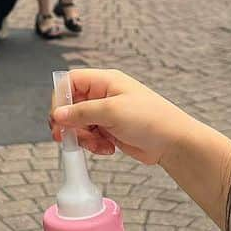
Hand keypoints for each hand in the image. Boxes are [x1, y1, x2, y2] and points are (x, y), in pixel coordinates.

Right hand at [50, 68, 190, 163]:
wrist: (173, 143)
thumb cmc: (151, 119)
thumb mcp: (112, 112)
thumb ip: (81, 112)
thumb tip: (58, 114)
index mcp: (105, 81)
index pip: (71, 81)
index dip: (61, 98)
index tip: (58, 117)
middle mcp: (103, 95)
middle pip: (71, 105)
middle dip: (69, 123)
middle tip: (66, 137)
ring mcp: (106, 114)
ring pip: (78, 124)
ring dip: (82, 137)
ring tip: (97, 144)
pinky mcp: (109, 130)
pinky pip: (90, 137)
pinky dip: (93, 145)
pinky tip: (108, 149)